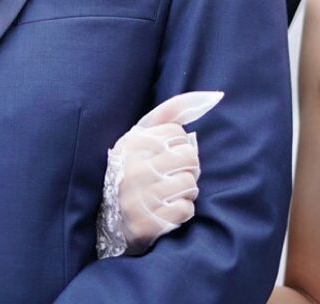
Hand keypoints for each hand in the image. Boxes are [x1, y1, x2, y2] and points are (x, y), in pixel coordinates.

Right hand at [100, 91, 221, 256]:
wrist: (107, 219)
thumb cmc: (131, 169)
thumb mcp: (139, 137)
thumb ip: (168, 113)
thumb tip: (212, 96)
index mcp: (133, 143)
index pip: (178, 133)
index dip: (178, 145)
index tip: (167, 154)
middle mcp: (135, 168)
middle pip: (189, 156)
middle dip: (188, 167)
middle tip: (176, 174)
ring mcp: (140, 198)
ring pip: (189, 183)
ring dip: (187, 190)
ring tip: (173, 192)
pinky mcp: (147, 224)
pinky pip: (185, 209)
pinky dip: (183, 210)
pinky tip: (169, 209)